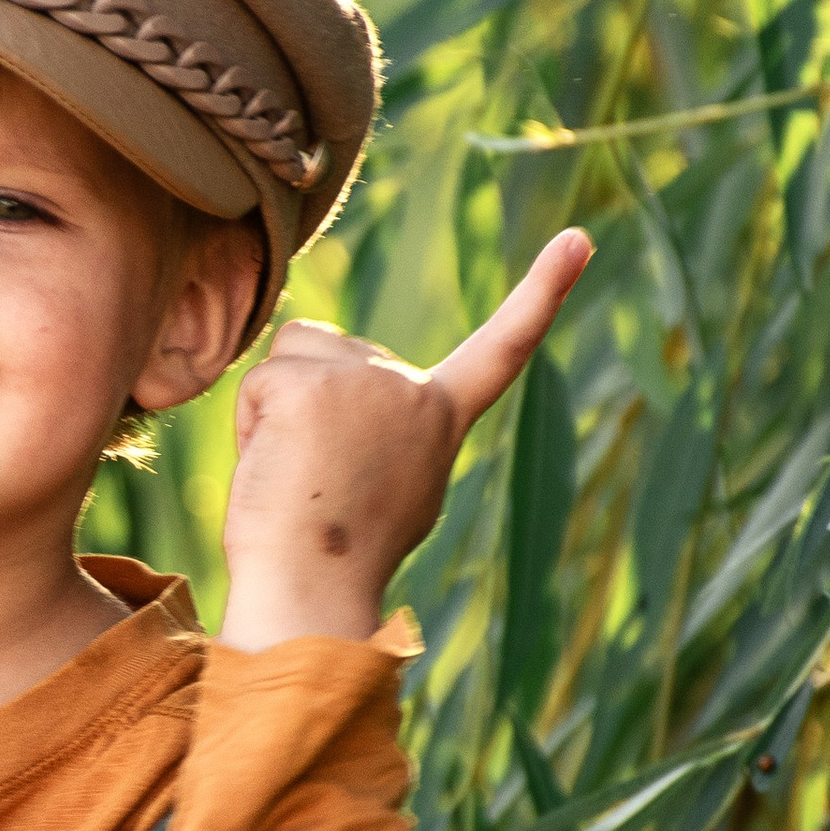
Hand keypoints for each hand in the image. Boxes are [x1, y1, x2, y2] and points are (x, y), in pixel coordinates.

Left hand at [218, 232, 592, 651]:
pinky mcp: (310, 383)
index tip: (579, 240)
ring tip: (297, 479)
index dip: (544, 292)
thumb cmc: (342, 556)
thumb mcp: (392, 486)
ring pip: (292, 360)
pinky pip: (258, 386)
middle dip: (309, 411)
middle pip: (333, 356)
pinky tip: (276, 473)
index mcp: (442, 418)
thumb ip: (387, 431)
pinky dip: (251, 429)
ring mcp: (365, 379)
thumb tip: (350, 425)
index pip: (500, 348)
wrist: (314, 590)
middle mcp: (413, 389)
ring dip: (277, 411)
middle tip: (319, 487)